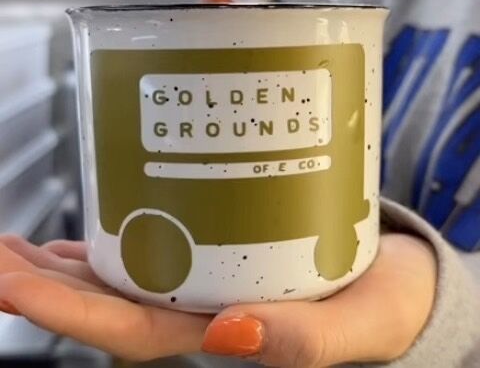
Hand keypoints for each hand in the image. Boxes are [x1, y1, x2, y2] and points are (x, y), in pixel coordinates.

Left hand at [0, 234, 435, 365]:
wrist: (394, 277)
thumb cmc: (382, 305)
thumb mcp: (355, 326)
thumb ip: (301, 341)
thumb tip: (229, 338)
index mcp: (227, 336)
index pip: (132, 333)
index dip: (69, 314)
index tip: (13, 287)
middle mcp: (204, 312)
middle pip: (110, 304)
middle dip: (44, 287)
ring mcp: (207, 283)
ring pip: (121, 277)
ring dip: (61, 265)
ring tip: (11, 245)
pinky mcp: (219, 252)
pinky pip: (152, 249)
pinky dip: (109, 243)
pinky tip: (76, 237)